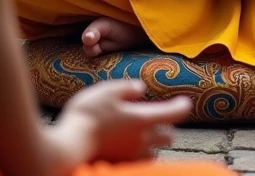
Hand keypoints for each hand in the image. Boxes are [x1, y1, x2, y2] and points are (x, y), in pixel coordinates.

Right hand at [60, 79, 191, 162]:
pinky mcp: (120, 165)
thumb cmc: (87, 114)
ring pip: (154, 151)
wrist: (68, 146)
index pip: (172, 114)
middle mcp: (141, 140)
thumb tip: (141, 88)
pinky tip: (129, 147)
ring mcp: (131, 156)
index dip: (181, 107)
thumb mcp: (108, 91)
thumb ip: (127, 88)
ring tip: (143, 133)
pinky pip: (139, 162)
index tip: (186, 102)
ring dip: (154, 143)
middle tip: (160, 118)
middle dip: (167, 127)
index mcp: (142, 119)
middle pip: (168, 136)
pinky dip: (140, 154)